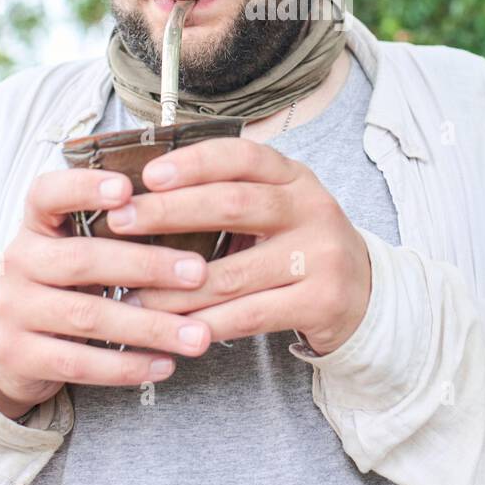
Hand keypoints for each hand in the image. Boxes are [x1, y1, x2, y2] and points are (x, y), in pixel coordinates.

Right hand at [0, 167, 219, 417]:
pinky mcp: (18, 356)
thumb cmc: (69, 286)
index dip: (83, 187)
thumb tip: (193, 214)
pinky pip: (78, 363)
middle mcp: (18, 261)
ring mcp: (13, 310)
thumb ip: (117, 232)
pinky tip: (165, 364)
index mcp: (36, 225)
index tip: (126, 189)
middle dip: (146, 266)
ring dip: (150, 326)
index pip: (47, 193)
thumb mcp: (78, 249)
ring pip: (87, 316)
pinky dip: (126, 365)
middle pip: (82, 259)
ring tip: (197, 335)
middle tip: (199, 273)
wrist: (17, 350)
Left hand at [102, 138, 372, 355]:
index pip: (242, 156)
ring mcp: (320, 256)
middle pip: (233, 204)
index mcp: (294, 177)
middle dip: (169, 213)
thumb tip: (143, 195)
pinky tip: (173, 327)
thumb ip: (227, 197)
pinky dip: (206, 323)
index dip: (194, 163)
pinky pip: (250, 316)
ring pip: (233, 273)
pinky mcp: (322, 302)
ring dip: (173, 287)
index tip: (148, 175)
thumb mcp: (277, 208)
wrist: (365, 295)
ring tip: (130, 294)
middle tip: (119, 222)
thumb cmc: (298, 245)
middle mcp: (311, 208)